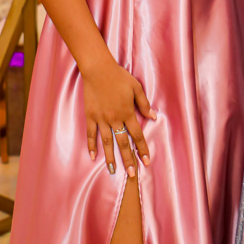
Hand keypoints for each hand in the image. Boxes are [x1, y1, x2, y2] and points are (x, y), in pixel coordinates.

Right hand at [81, 57, 156, 177]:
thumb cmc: (119, 76)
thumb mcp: (136, 88)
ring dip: (111, 157)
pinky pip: (91, 134)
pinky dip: (91, 145)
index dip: (142, 149)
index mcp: (127, 112)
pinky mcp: (90, 116)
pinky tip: (93, 156)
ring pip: (107, 142)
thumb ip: (144, 104)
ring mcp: (101, 119)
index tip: (147, 161)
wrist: (98, 69)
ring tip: (113, 170)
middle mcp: (115, 119)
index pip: (137, 135)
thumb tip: (153, 117)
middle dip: (129, 159)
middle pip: (123, 143)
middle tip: (132, 174)